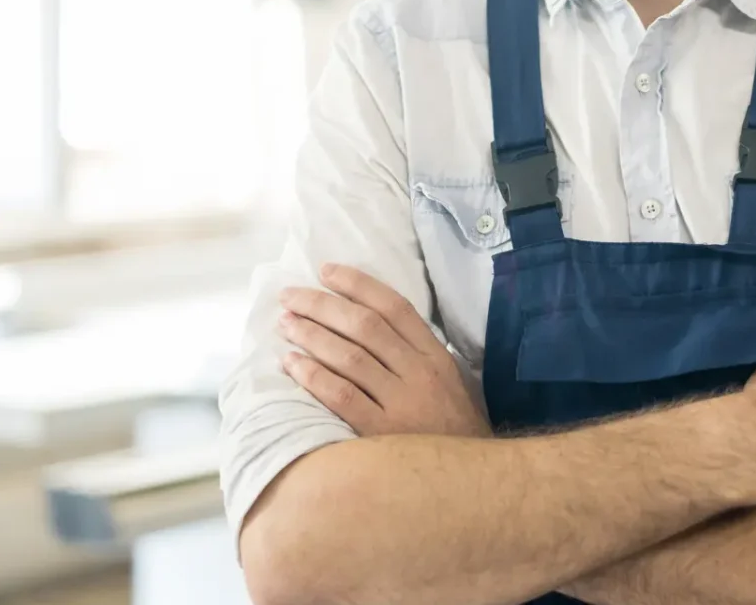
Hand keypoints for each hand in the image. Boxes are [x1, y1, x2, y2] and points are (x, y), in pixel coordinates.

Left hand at [279, 263, 491, 438]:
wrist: (471, 484)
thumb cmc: (454, 433)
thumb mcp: (451, 385)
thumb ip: (419, 357)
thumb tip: (372, 327)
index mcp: (436, 357)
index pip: (394, 307)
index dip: (358, 284)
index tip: (326, 271)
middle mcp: (420, 374)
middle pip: (364, 326)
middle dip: (322, 305)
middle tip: (290, 296)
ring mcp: (402, 404)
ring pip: (349, 356)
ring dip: (311, 335)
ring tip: (284, 324)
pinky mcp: (381, 434)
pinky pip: (341, 396)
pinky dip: (313, 375)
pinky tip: (292, 363)